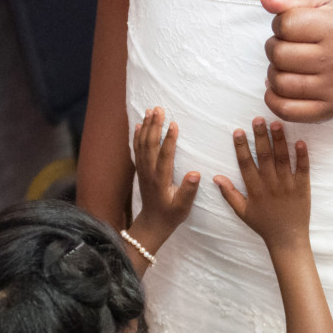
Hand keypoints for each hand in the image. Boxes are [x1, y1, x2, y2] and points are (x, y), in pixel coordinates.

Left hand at [130, 107, 200, 248]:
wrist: (153, 223)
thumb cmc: (171, 215)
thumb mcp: (183, 207)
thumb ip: (188, 191)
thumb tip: (195, 173)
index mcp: (161, 180)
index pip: (164, 155)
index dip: (169, 139)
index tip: (174, 124)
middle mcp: (149, 172)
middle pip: (150, 145)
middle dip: (154, 126)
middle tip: (159, 109)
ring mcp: (143, 170)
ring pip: (142, 144)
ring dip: (146, 126)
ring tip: (150, 110)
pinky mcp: (141, 170)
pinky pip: (137, 150)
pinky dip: (137, 136)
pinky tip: (139, 124)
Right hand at [214, 118, 310, 250]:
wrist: (287, 239)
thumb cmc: (264, 225)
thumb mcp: (242, 212)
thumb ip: (229, 194)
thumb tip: (216, 177)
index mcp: (255, 190)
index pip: (245, 164)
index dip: (241, 147)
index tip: (238, 131)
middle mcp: (270, 185)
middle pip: (264, 157)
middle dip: (260, 137)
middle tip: (258, 119)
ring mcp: (287, 186)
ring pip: (282, 159)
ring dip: (279, 141)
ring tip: (276, 123)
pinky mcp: (302, 188)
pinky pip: (303, 170)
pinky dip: (302, 156)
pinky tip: (300, 141)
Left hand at [261, 0, 332, 122]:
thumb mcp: (320, 5)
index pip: (285, 24)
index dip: (280, 24)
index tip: (290, 28)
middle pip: (278, 54)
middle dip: (275, 48)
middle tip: (288, 48)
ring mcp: (332, 89)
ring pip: (279, 82)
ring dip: (274, 73)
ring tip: (287, 67)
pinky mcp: (326, 111)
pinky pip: (285, 110)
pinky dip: (274, 99)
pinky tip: (281, 88)